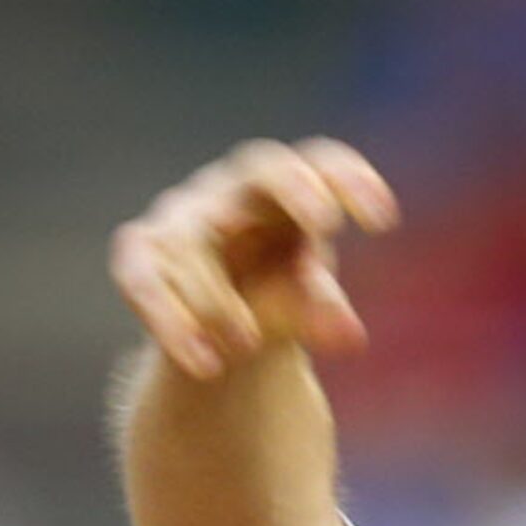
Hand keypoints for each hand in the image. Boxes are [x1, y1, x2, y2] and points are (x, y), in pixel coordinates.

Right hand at [109, 137, 399, 378]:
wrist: (221, 321)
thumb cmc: (277, 289)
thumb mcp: (306, 299)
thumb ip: (323, 310)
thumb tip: (349, 338)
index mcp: (286, 192)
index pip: (321, 162)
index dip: (351, 179)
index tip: (385, 220)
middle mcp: (234, 190)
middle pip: (264, 167)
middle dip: (297, 190)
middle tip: (328, 224)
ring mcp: (183, 216)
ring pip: (199, 241)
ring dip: (221, 297)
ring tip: (246, 347)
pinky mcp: (140, 254)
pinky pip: (144, 280)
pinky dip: (172, 322)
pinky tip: (204, 364)